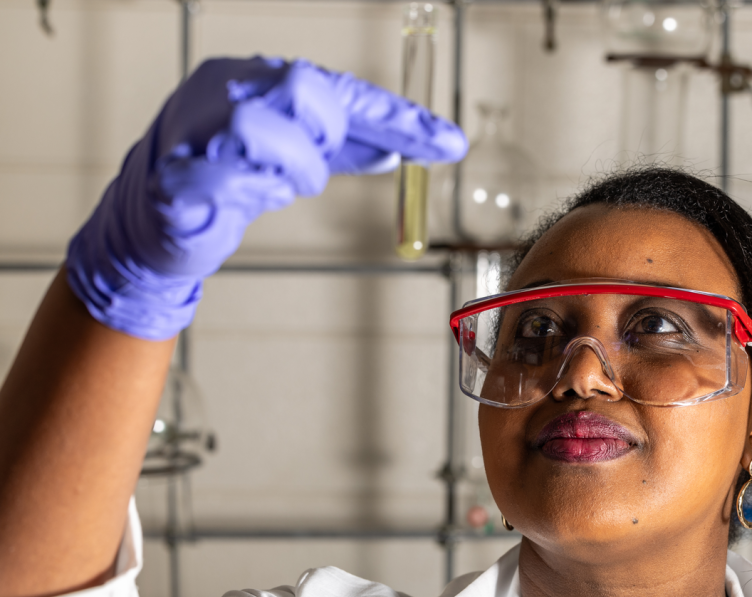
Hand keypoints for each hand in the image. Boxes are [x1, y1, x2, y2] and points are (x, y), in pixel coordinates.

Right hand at [66, 56, 466, 340]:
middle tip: (311, 168)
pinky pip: (226, 180)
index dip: (398, 120)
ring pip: (261, 127)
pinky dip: (248, 195)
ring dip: (288, 170)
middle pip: (299, 84)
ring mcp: (195, 129)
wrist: (154, 217)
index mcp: (257, 77)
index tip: (449, 144)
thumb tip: (396, 150)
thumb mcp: (296, 155)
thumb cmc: (229, 176)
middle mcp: (224, 88)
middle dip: (322, 134)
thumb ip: (343, 148)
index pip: (341, 90)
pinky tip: (237, 200)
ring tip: (273, 187)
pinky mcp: (174, 177)